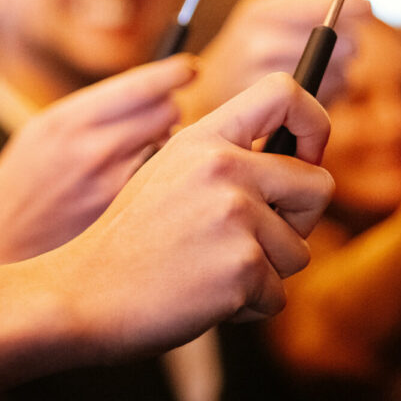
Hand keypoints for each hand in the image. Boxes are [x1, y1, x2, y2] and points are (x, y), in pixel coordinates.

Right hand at [0, 56, 196, 286]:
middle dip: (170, 111)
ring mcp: (111, 188)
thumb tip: (152, 90)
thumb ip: (94, 110)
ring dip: (169, 147)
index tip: (190, 69)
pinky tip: (148, 189)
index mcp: (68, 120)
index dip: (174, 72)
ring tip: (145, 156)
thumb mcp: (43, 132)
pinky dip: (164, 180)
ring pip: (172, 150)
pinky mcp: (124, 219)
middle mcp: (93, 150)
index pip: (143, 85)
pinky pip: (165, 186)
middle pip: (168, 113)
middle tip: (161, 120)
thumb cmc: (23, 184)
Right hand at [42, 72, 334, 362]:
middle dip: (296, 222)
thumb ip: (224, 160)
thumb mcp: (167, 175)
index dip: (314, 123)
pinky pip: (278, 296)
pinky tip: (203, 298)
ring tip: (209, 272)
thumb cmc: (129, 243)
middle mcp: (223, 167)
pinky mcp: (241, 267)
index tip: (307, 156)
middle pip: (318, 186)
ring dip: (265, 273)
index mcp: (204, 138)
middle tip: (248, 241)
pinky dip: (248, 307)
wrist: (81, 293)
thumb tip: (300, 165)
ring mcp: (234, 216)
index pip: (285, 93)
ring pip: (300, 251)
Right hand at [180, 0, 367, 120]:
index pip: (317, 4)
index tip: (368, 9)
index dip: (349, 5)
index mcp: (259, 11)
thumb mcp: (269, 7)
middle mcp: (257, 42)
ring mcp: (263, 79)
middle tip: (346, 45)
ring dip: (343, 71)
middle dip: (349, 42)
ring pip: (335, 72)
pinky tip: (317, 88)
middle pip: (334, 39)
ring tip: (329, 67)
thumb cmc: (253, 41)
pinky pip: (326, 100)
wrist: (212, 86)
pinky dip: (330, 94)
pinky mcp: (273, 114)